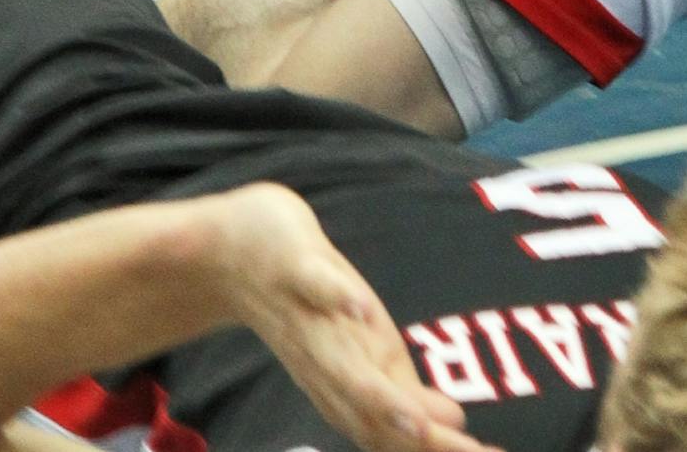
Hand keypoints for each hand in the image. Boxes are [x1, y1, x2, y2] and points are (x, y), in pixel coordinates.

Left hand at [213, 185, 492, 451]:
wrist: (233, 253)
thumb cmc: (310, 308)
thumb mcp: (362, 351)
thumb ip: (402, 392)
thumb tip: (454, 425)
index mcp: (354, 386)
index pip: (405, 436)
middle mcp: (332, 366)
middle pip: (381, 417)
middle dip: (423, 443)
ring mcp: (311, 319)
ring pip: (346, 367)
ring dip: (380, 396)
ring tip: (417, 422)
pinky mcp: (294, 267)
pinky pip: (315, 286)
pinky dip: (336, 300)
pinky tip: (360, 309)